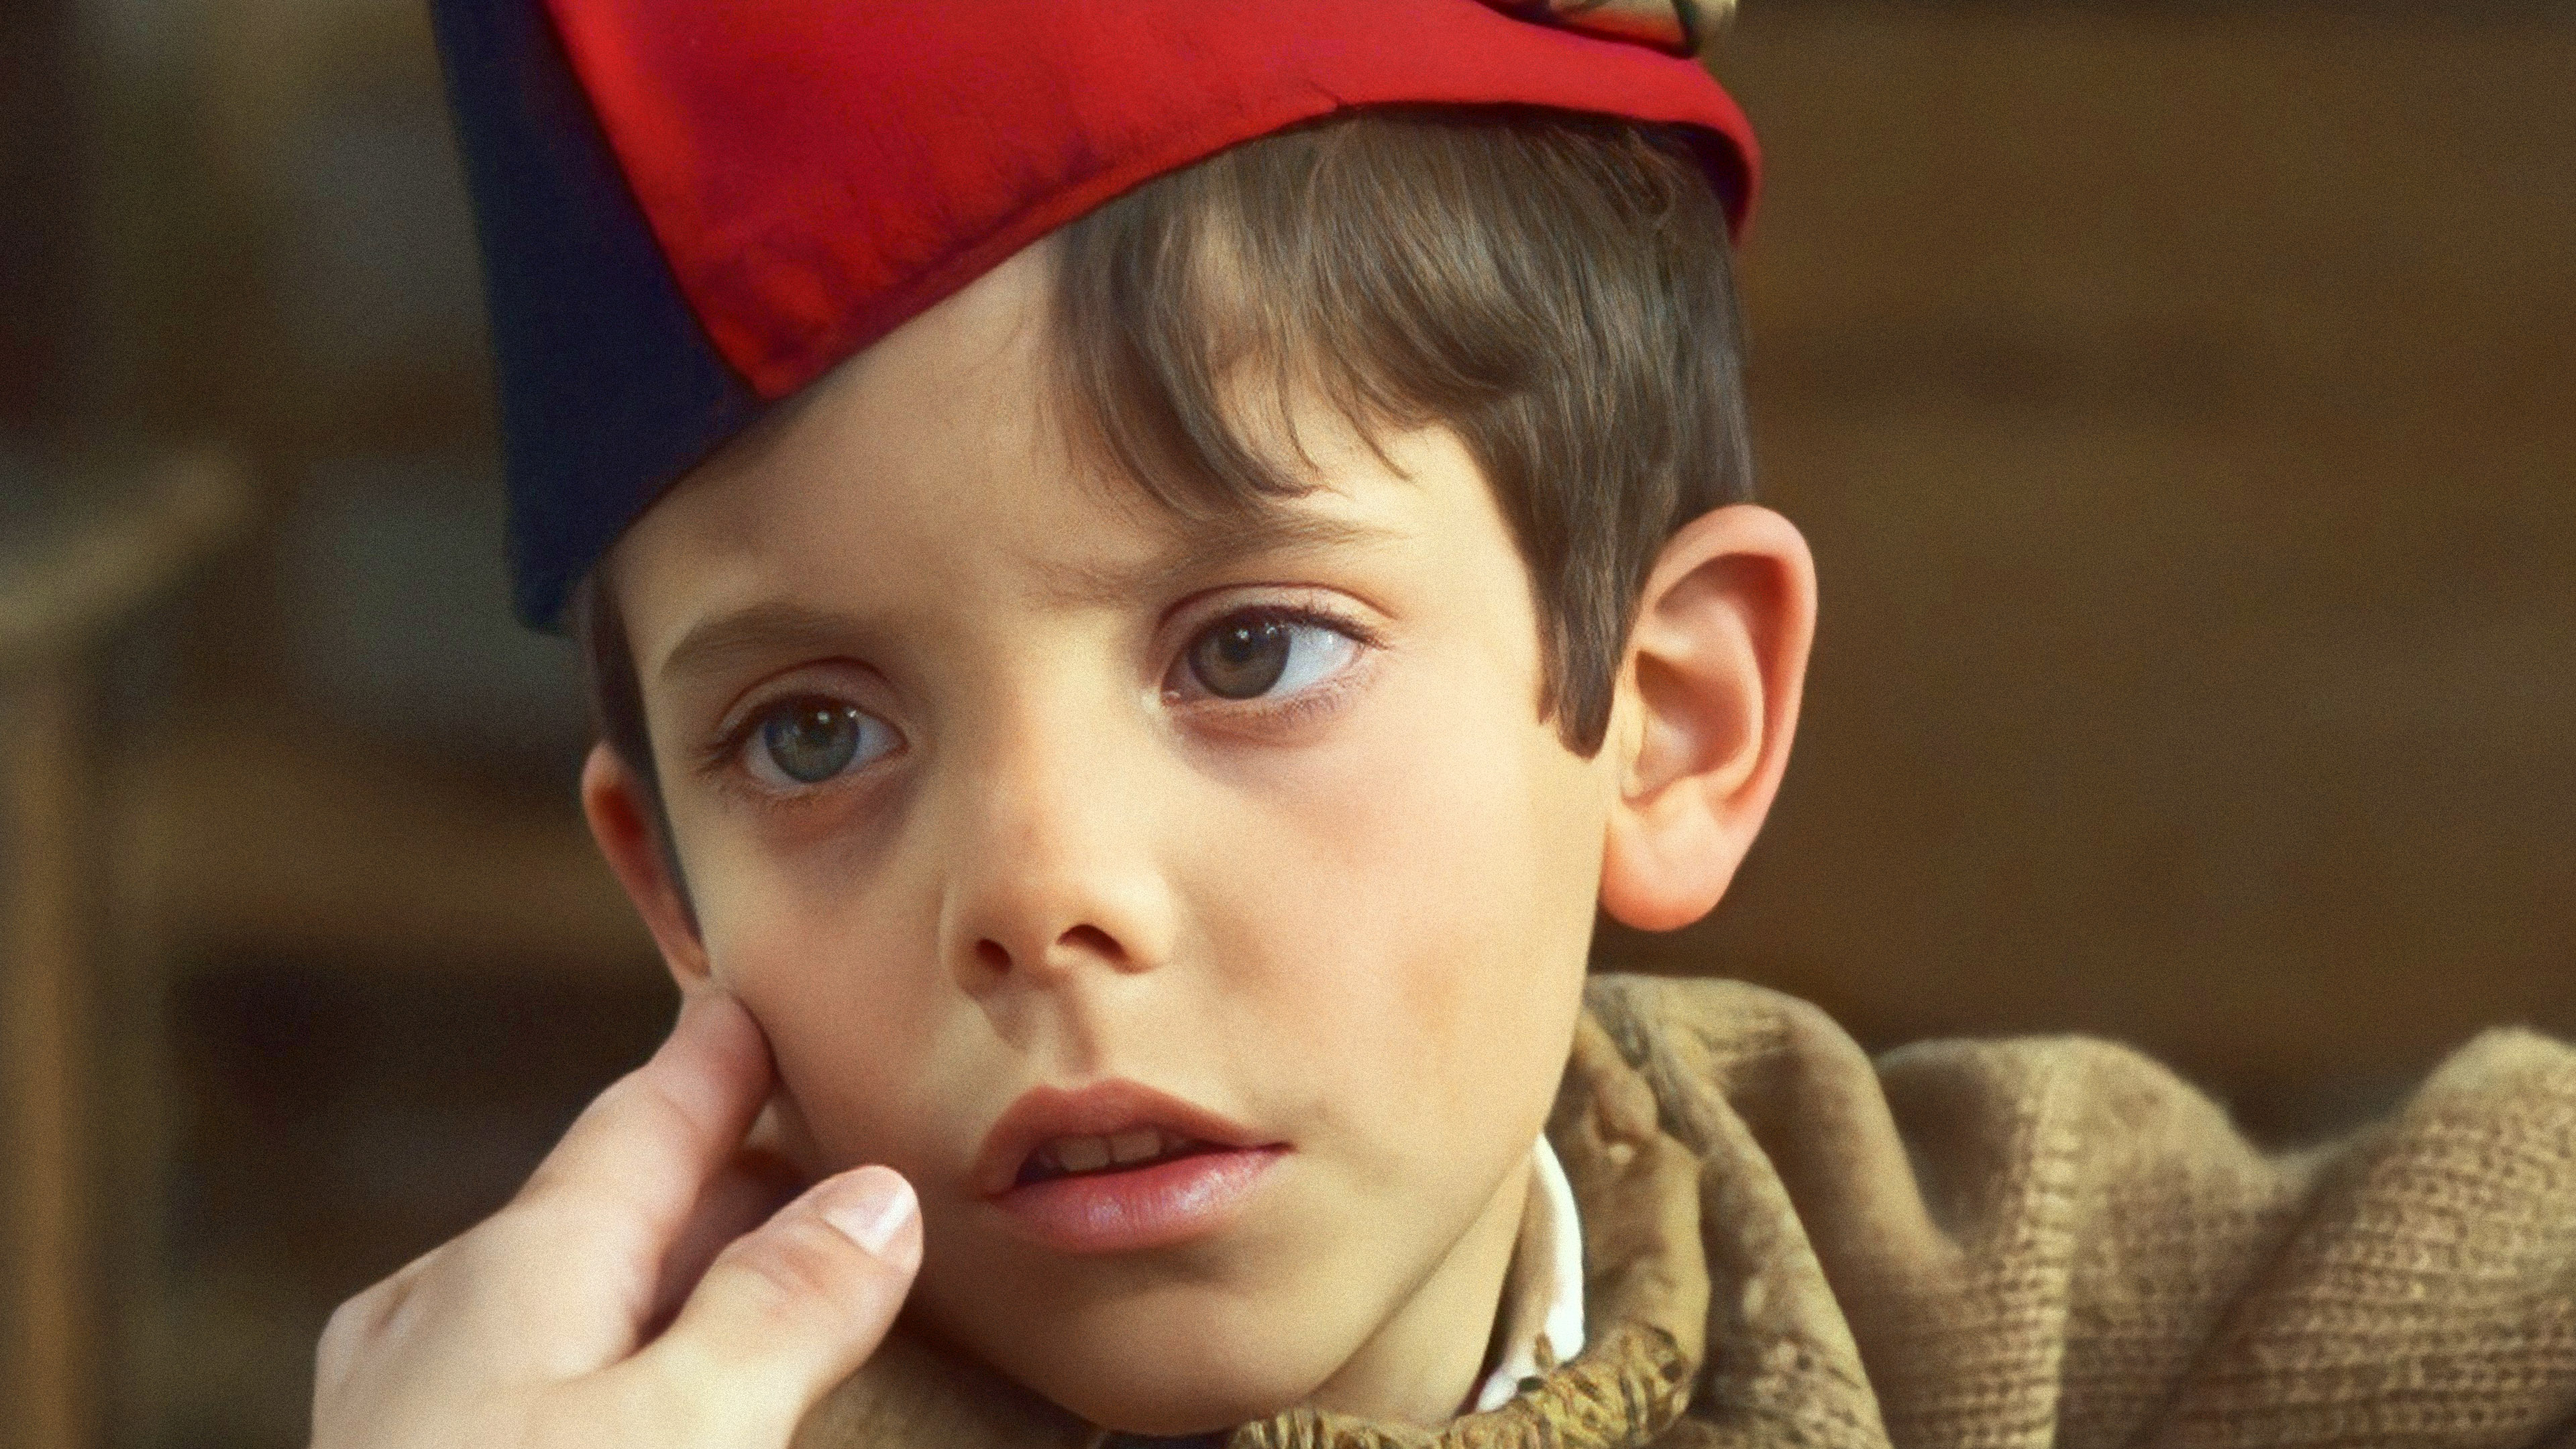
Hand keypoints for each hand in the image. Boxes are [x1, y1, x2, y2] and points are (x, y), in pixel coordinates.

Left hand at [311, 991, 919, 1448]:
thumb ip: (780, 1312)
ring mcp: (410, 1412)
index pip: (639, 1122)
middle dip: (701, 1171)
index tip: (749, 1003)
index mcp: (516, 1269)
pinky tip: (648, 1408)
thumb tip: (870, 1196)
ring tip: (741, 1269)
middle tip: (793, 1138)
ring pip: (565, 1300)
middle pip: (600, 1207)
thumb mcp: (684, 1436)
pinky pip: (539, 1381)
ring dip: (662, 1278)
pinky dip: (620, 1362)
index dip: (711, 1062)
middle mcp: (447, 1320)